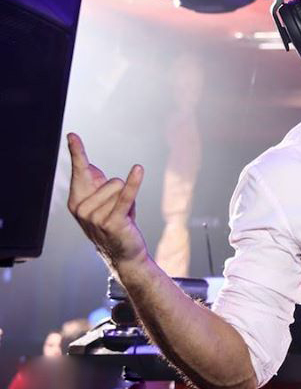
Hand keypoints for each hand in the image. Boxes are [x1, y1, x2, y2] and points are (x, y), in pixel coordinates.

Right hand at [66, 133, 147, 271]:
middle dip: (121, 193)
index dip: (77, 151)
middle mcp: (81, 208)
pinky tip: (138, 169)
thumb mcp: (104, 201)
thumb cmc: (115, 222)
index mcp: (76, 201)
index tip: (73, 135)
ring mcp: (94, 217)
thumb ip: (95, 183)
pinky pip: (126, 195)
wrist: (124, 253)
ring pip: (120, 187)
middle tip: (118, 212)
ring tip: (123, 217)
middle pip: (110, 180)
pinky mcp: (112, 221)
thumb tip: (87, 164)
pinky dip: (133, 183)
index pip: (79, 170)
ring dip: (128, 201)